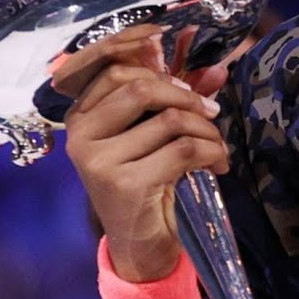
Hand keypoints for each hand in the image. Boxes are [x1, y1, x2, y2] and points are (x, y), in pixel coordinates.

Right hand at [55, 26, 229, 280]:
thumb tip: (218, 66)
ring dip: (206, 131)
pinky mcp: (124, 184)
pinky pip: (182, 150)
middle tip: (211, 114)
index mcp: (81, 115)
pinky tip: (218, 166)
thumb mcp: (157, 135)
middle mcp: (81, 134)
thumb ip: (177, 98)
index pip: (111, 66)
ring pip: (169, 120)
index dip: (146, 52)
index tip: (181, 61)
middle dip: (187, 97)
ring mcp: (99, 160)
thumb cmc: (148, 183)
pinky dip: (211, 153)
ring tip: (216, 147)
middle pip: (141, 88)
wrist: (141, 246)